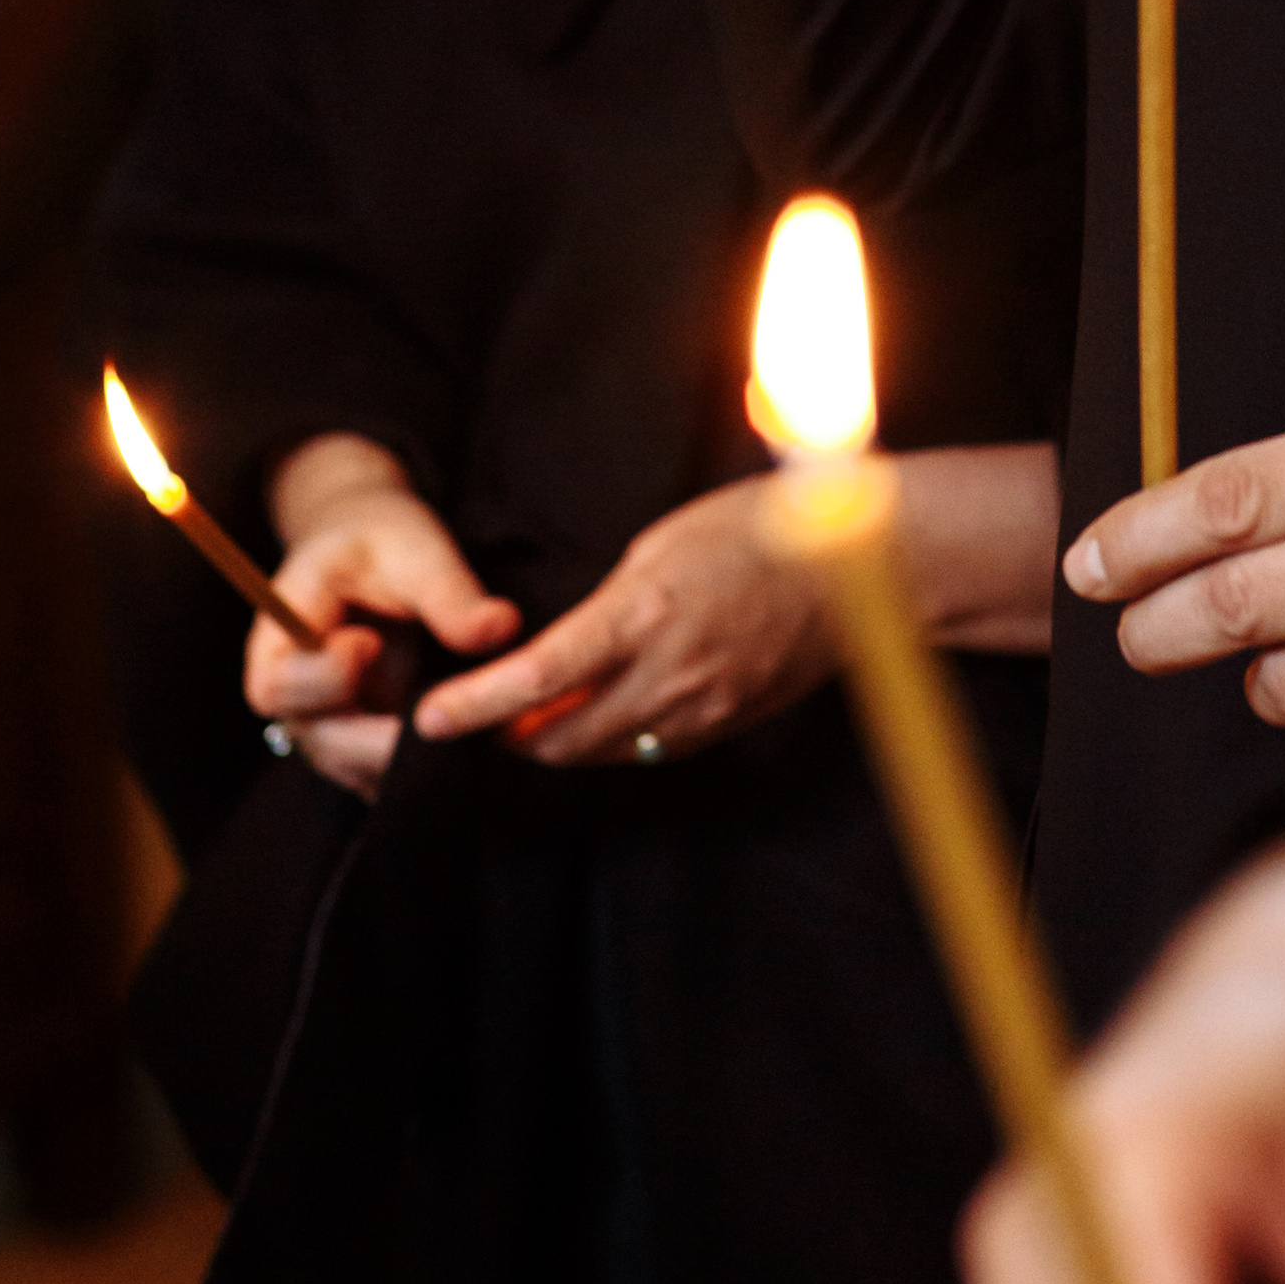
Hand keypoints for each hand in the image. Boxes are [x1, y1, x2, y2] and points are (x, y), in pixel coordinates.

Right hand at [252, 434, 520, 798]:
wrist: (378, 553)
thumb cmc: (383, 540)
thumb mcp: (414, 548)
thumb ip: (448, 591)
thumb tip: (500, 630)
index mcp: (281, 641)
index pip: (276, 686)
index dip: (319, 676)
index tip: (367, 642)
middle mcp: (299, 697)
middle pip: (321, 743)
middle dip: (379, 742)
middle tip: (442, 724)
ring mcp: (333, 726)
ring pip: (359, 770)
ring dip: (412, 766)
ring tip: (471, 745)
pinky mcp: (370, 743)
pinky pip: (390, 775)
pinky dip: (429, 770)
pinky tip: (478, 755)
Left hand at [411, 477, 833, 766]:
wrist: (853, 569)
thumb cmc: (756, 530)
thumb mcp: (661, 544)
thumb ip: (607, 606)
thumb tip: (563, 653)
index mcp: (647, 614)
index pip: (541, 678)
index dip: (478, 705)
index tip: (431, 718)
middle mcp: (670, 675)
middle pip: (559, 737)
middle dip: (506, 735)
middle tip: (470, 717)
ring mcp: (701, 710)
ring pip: (600, 753)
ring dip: (556, 741)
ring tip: (525, 717)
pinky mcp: (724, 727)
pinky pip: (646, 750)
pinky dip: (609, 740)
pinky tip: (598, 713)